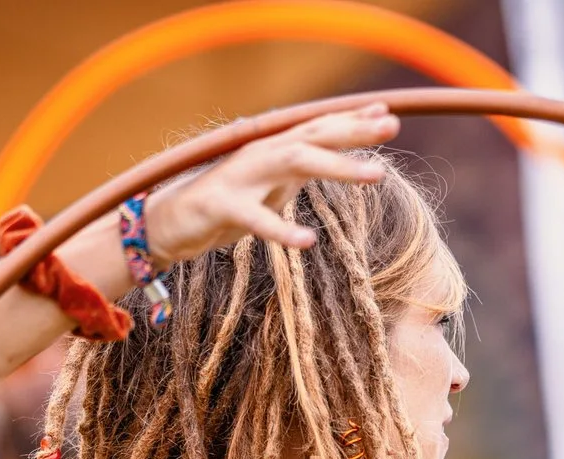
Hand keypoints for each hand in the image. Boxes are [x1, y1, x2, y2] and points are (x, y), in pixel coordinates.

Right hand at [138, 105, 401, 261]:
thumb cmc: (230, 202)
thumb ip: (306, 165)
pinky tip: (307, 240)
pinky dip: (282, 229)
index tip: (389, 112)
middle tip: (392, 125)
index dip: (353, 120)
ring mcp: (241, 177)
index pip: (318, 127)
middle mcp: (261, 154)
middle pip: (314, 136)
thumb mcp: (275, 182)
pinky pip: (256, 219)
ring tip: (376, 174)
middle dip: (354, 130)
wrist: (171, 221)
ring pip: (294, 163)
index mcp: (274, 149)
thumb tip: (343, 148)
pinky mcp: (222, 206)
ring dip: (338, 166)